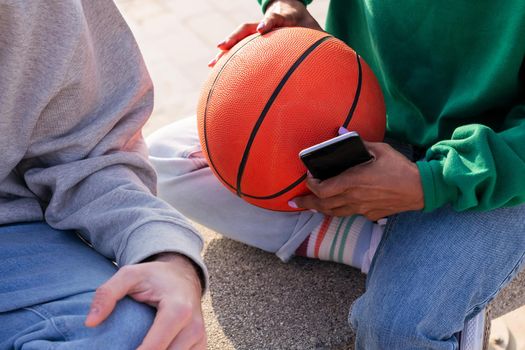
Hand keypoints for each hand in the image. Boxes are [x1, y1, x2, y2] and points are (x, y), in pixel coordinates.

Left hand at [85, 253, 205, 349]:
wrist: (184, 276)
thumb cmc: (154, 277)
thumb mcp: (129, 275)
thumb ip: (107, 294)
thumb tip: (90, 323)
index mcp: (178, 309)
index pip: (154, 348)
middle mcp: (194, 327)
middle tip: (121, 349)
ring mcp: (200, 339)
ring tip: (135, 348)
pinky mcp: (201, 346)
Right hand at [209, 0, 322, 66]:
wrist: (290, 10)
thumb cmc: (305, 25)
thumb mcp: (316, 32)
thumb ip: (324, 44)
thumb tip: (341, 60)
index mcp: (286, 17)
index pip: (277, 17)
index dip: (270, 21)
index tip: (264, 28)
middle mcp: (267, 22)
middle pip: (248, 27)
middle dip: (236, 35)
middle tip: (224, 46)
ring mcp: (256, 29)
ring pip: (239, 37)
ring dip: (226, 48)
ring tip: (213, 62)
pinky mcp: (251, 38)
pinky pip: (237, 48)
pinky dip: (226, 58)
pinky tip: (213, 70)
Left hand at [292, 142, 424, 219]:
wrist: (420, 189)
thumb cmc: (400, 168)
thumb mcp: (380, 149)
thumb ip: (357, 142)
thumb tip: (339, 131)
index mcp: (353, 181)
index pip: (322, 189)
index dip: (311, 185)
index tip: (308, 178)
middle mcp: (354, 198)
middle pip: (323, 206)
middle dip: (306, 204)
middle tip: (294, 202)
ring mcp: (362, 209)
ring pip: (334, 213)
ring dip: (319, 210)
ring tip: (309, 207)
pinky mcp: (370, 214)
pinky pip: (348, 214)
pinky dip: (337, 211)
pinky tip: (335, 207)